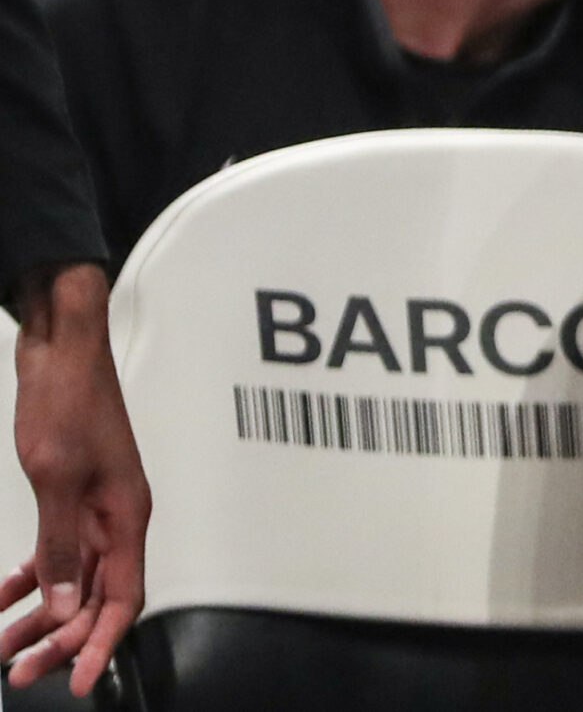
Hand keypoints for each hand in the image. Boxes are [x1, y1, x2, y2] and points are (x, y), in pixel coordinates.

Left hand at [0, 263, 147, 695]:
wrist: (61, 348)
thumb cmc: (70, 401)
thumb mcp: (56, 479)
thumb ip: (59, 545)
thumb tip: (59, 602)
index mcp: (126, 514)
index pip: (123, 596)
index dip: (101, 645)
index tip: (75, 682)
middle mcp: (116, 516)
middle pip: (94, 596)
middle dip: (57, 638)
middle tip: (19, 670)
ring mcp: (95, 506)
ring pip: (71, 579)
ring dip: (37, 614)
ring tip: (0, 646)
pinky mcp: (72, 495)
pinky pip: (55, 552)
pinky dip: (28, 579)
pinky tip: (2, 597)